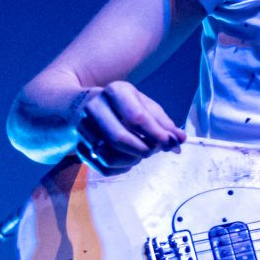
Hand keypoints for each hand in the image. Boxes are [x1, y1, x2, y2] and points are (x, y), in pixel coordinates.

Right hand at [72, 81, 186, 174]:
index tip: (170, 143)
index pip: (136, 117)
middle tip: (155, 150)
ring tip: (141, 153)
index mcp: (115, 92)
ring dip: (132, 160)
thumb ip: (163, 122)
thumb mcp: (144, 105)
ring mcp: (82, 128)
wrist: (80, 105)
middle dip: (143, 149)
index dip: (156, 134)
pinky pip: (103, 167)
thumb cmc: (122, 106)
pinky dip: (121, 168)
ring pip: (108, 155)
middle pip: (119, 138)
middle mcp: (94, 107)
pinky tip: (128, 159)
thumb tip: (181, 139)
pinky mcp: (78, 147)